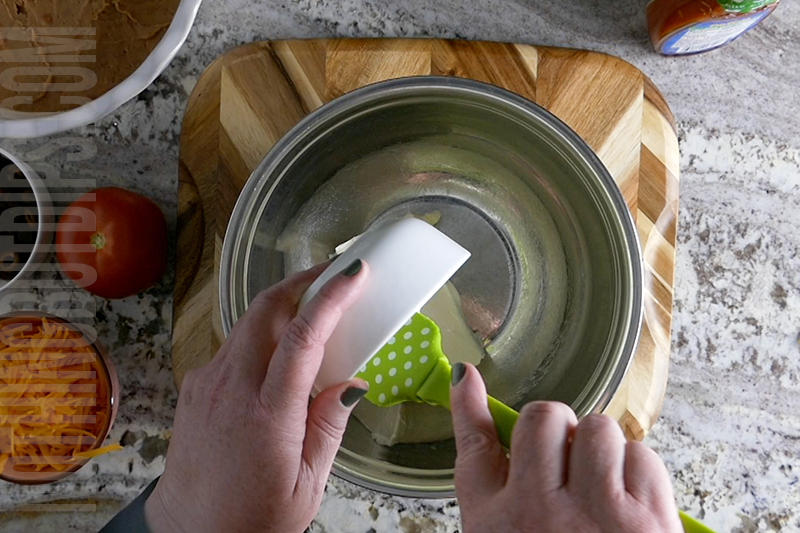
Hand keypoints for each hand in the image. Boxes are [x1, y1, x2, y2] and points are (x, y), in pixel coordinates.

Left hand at [145, 260, 368, 532]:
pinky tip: (276, 350)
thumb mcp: (307, 484)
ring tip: (311, 307)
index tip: (354, 274)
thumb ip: (329, 426)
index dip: (330, 298)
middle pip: (265, 310)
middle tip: (333, 274)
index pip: (301, 338)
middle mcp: (231, 389)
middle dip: (301, 282)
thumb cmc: (250, 519)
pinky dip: (259, 334)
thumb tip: (352, 384)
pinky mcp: (195, 388)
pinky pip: (231, 346)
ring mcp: (207, 384)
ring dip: (280, 306)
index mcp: (267, 414)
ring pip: (247, 323)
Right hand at [449, 363, 682, 532]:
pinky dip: (640, 469)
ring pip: (597, 428)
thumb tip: (510, 450)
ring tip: (603, 488)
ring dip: (603, 448)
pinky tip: (632, 505)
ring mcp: (592, 515)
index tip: (469, 379)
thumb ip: (508, 498)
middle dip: (559, 428)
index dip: (469, 407)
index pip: (474, 450)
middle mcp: (535, 514)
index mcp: (495, 527)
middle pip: (543, 419)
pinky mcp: (645, 520)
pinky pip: (641, 453)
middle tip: (568, 459)